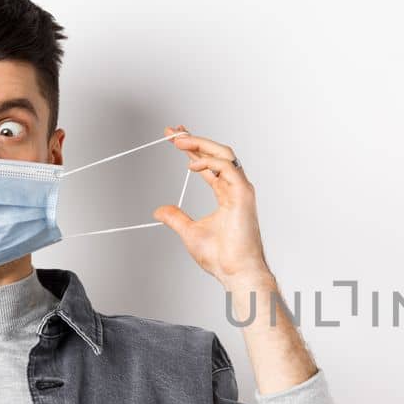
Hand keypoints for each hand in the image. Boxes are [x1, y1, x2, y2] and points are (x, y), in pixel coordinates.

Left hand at [153, 125, 271, 286]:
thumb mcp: (189, 232)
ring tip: (179, 140)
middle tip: (172, 132)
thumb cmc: (221, 257)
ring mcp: (241, 190)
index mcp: (226, 194)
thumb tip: (160, 210)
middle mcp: (235, 188)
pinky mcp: (243, 194)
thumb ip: (176, 218)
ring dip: (201, 144)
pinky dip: (209, 162)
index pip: (208, 164)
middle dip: (195, 140)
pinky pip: (227, 168)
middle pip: (216, 154)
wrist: (235, 271)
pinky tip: (192, 165)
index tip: (174, 138)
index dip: (192, 149)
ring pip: (224, 154)